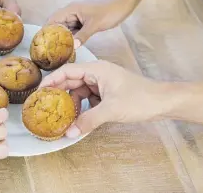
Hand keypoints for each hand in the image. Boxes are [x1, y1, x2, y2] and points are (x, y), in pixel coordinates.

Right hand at [39, 61, 171, 136]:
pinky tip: (77, 119)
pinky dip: (82, 108)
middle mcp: (97, 74)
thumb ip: (88, 121)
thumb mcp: (111, 110)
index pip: (67, 71)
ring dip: (71, 104)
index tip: (39, 92)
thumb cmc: (141, 98)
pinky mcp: (106, 94)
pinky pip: (88, 100)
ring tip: (60, 116)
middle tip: (44, 106)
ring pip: (79, 92)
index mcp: (97, 69)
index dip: (51, 80)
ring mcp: (102, 84)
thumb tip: (68, 133)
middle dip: (58, 93)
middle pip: (71, 81)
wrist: (163, 103)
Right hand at [46, 0, 135, 46]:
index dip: (46, 31)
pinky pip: (72, 31)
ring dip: (61, 39)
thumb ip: (82, 36)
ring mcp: (76, 18)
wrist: (122, 6)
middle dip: (52, 37)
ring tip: (56, 52)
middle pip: (56, 25)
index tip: (42, 43)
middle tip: (48, 51)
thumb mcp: (95, 25)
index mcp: (70, 10)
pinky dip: (70, 39)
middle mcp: (71, 13)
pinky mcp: (82, 23)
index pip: (52, 20)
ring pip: (64, 29)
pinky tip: (68, 48)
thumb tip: (73, 47)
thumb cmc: (109, 12)